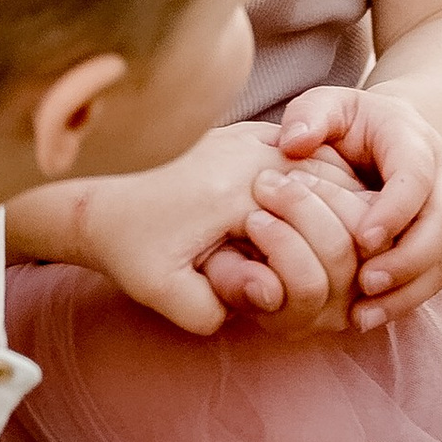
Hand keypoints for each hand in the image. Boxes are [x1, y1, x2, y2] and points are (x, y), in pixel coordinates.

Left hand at [74, 127, 364, 338]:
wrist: (95, 193)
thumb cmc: (127, 243)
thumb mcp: (159, 289)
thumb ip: (212, 308)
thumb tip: (266, 296)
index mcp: (237, 190)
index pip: (327, 222)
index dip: (332, 261)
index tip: (315, 285)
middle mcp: (253, 152)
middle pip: (340, 187)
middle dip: (346, 230)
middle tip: (337, 264)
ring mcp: (254, 136)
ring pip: (332, 165)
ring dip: (341, 204)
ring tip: (330, 243)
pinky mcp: (251, 133)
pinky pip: (311, 154)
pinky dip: (324, 184)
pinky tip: (315, 217)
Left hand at [273, 85, 441, 325]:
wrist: (396, 139)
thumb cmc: (354, 125)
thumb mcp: (331, 106)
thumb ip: (310, 115)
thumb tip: (296, 143)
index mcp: (417, 144)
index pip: (417, 177)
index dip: (395, 210)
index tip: (362, 239)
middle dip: (408, 259)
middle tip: (366, 283)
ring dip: (408, 290)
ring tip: (363, 314)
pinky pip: (438, 279)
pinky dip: (407, 301)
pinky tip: (369, 318)